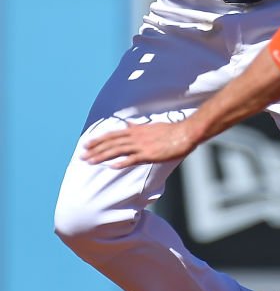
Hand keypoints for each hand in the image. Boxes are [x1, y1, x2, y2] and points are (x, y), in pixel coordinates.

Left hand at [82, 119, 198, 167]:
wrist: (185, 133)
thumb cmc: (171, 130)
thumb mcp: (151, 126)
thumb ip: (138, 127)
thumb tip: (128, 124)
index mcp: (136, 130)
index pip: (112, 135)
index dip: (98, 140)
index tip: (86, 144)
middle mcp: (136, 136)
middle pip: (111, 143)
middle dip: (95, 149)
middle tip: (82, 155)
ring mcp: (141, 145)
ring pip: (117, 151)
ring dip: (102, 156)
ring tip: (90, 161)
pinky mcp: (149, 154)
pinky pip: (132, 159)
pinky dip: (121, 163)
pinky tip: (111, 167)